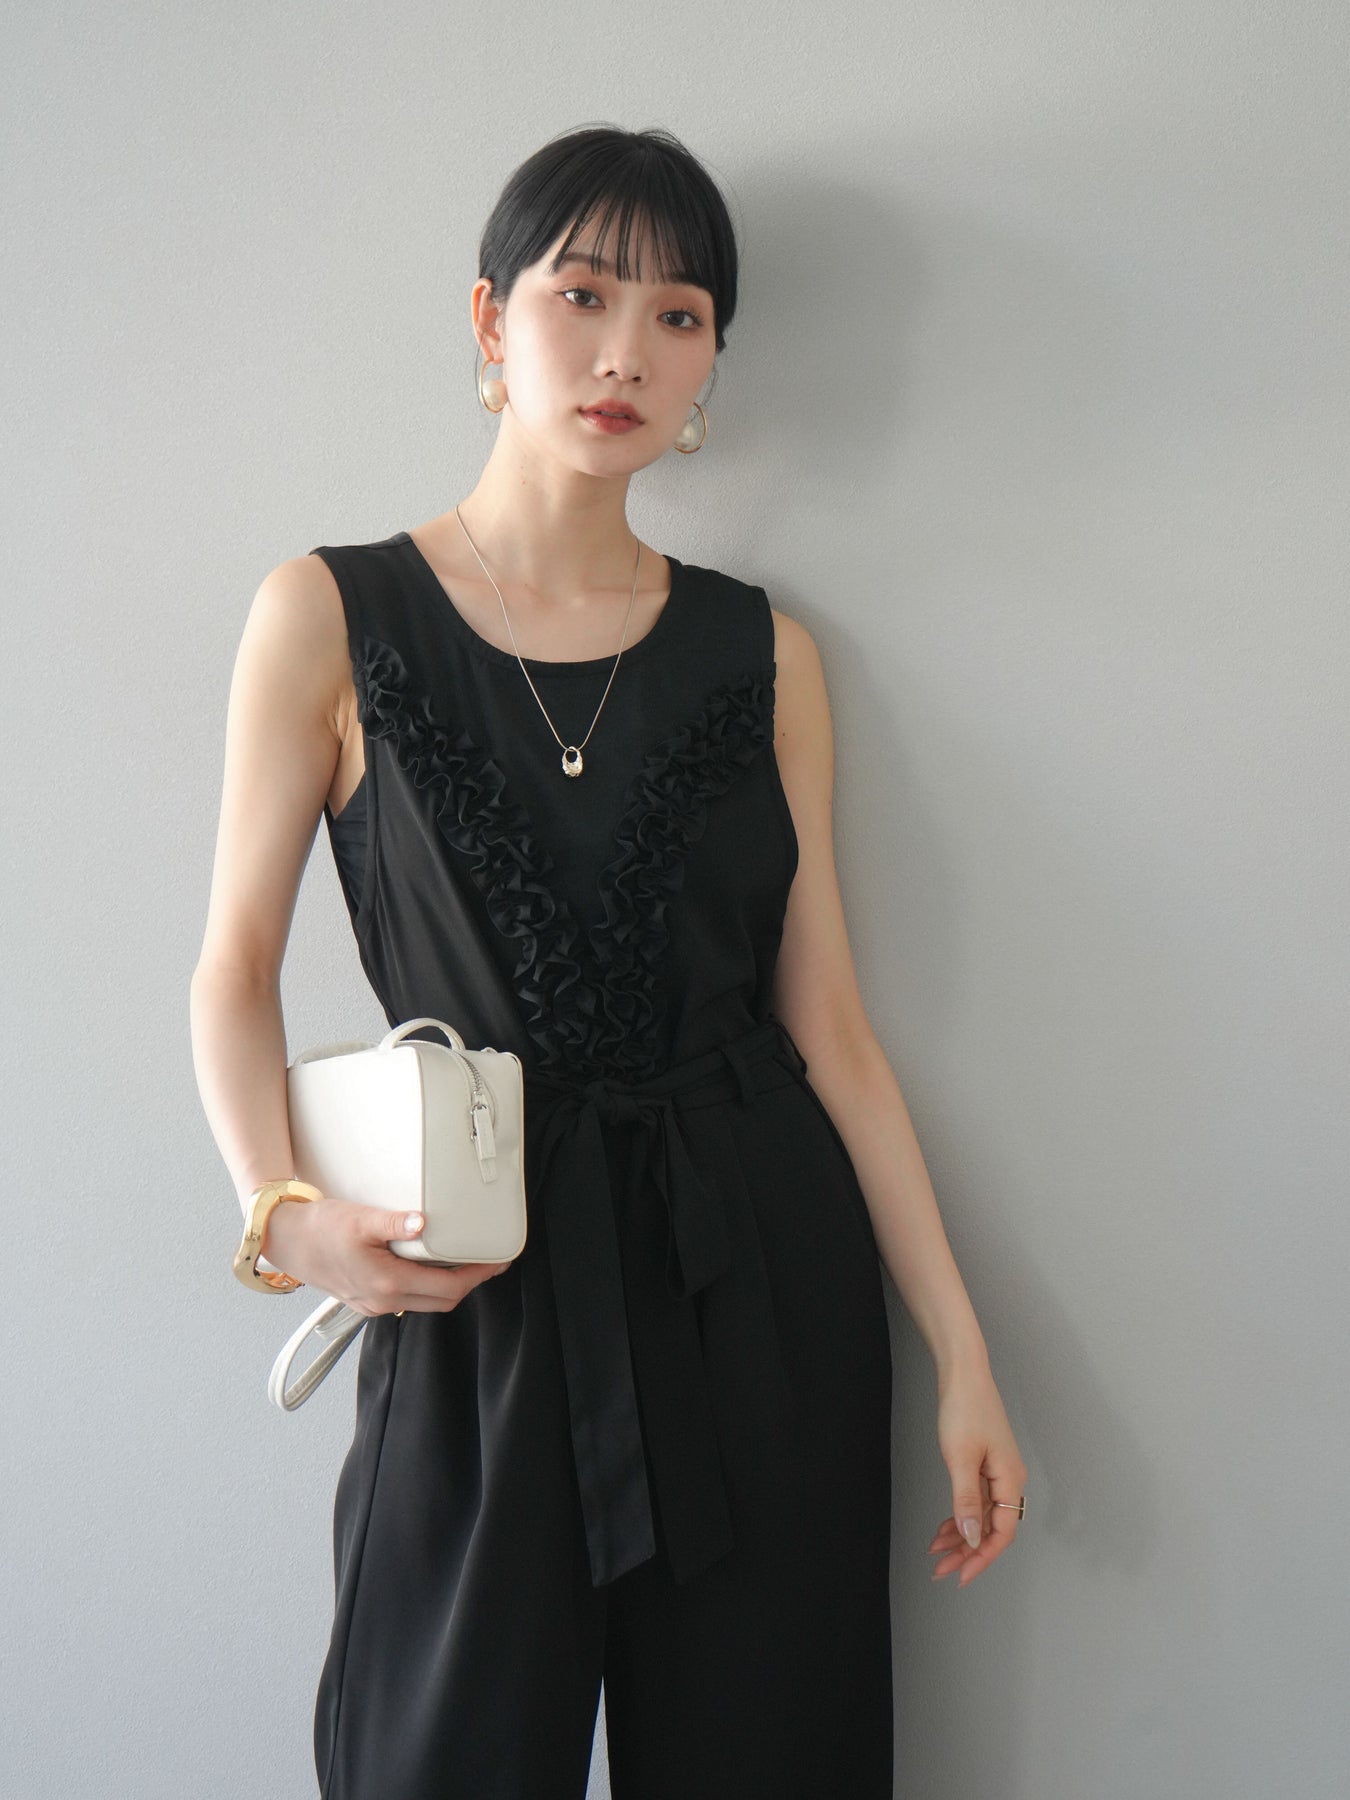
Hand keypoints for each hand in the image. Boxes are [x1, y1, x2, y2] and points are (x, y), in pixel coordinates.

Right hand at [261, 1195, 513, 1315]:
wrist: (285, 1240)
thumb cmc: (320, 1228)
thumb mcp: (360, 1219)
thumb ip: (394, 1222)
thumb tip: (424, 1222)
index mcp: (388, 1284)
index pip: (448, 1288)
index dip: (477, 1275)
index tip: (497, 1261)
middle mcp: (384, 1301)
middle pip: (442, 1301)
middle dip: (470, 1282)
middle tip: (489, 1261)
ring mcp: (373, 1304)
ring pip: (425, 1302)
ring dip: (448, 1285)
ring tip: (465, 1261)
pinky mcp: (365, 1300)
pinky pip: (406, 1299)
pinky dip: (426, 1286)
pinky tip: (429, 1265)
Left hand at [927, 1357, 1027, 1587]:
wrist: (964, 1374)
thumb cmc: (965, 1408)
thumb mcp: (961, 1458)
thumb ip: (966, 1500)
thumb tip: (971, 1538)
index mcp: (1009, 1480)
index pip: (1001, 1532)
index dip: (981, 1558)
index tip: (960, 1575)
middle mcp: (1008, 1479)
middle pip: (991, 1528)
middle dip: (966, 1552)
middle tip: (941, 1569)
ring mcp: (997, 1472)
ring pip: (982, 1516)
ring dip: (961, 1535)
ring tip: (936, 1551)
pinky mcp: (985, 1464)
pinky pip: (976, 1500)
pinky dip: (960, 1514)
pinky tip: (944, 1526)